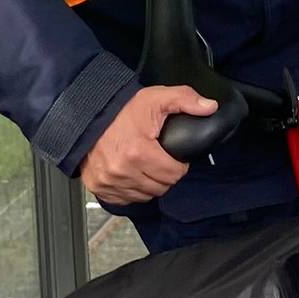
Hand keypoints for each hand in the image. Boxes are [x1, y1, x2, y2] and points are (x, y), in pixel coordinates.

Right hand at [78, 85, 214, 204]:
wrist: (88, 115)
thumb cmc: (121, 109)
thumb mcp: (155, 98)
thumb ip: (185, 100)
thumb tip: (210, 107)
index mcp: (139, 152)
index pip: (174, 173)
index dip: (178, 165)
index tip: (173, 155)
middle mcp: (123, 171)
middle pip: (161, 186)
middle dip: (165, 174)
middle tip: (160, 159)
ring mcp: (109, 181)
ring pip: (145, 195)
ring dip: (149, 183)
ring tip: (146, 165)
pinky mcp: (99, 187)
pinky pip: (125, 199)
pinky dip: (131, 190)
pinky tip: (132, 174)